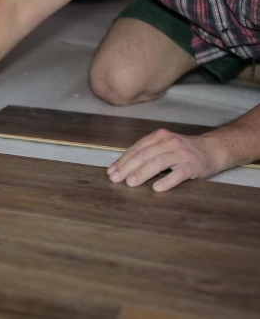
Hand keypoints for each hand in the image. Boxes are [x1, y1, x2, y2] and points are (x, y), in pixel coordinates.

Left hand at [107, 129, 224, 191]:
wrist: (213, 149)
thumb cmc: (184, 151)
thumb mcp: (164, 146)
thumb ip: (147, 152)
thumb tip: (122, 167)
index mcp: (160, 137)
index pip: (137, 148)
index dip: (122, 160)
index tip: (111, 171)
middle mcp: (170, 142)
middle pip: (145, 155)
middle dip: (127, 167)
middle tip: (115, 179)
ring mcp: (182, 153)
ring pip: (159, 162)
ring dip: (143, 173)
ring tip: (131, 183)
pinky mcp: (193, 165)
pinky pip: (178, 173)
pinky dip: (167, 181)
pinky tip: (156, 188)